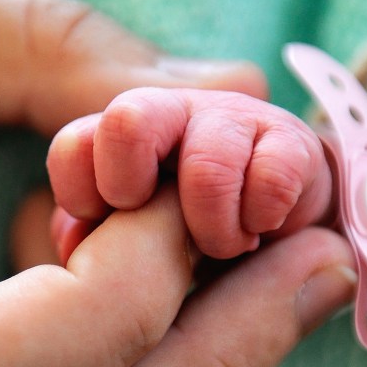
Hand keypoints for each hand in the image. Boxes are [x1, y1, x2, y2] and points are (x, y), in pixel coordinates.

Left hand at [46, 87, 332, 262]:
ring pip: (206, 163)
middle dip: (132, 187)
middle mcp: (171, 117)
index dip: (84, 195)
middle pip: (126, 123)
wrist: (276, 229)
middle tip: (157, 230)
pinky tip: (261, 227)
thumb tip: (74, 241)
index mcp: (119, 139)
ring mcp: (231, 122)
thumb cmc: (185, 237)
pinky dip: (263, 214)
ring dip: (211, 225)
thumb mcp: (124, 239)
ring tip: (223, 249)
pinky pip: (274, 174)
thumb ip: (90, 235)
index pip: (75, 148)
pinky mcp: (293, 143)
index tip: (104, 229)